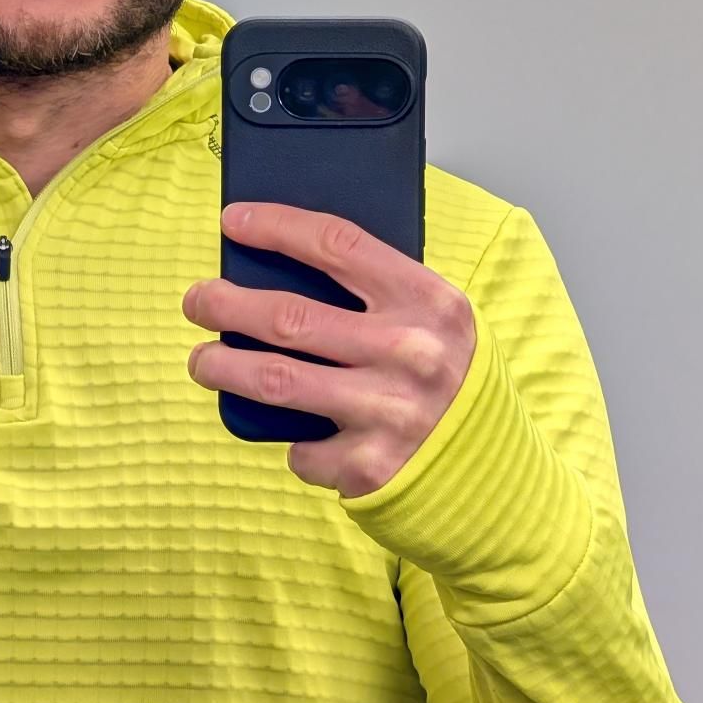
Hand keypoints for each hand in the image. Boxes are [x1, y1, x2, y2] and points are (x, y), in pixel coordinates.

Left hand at [182, 203, 476, 497]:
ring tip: (201, 360)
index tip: (232, 221)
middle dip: (225, 304)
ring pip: (275, 380)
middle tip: (197, 300)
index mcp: (429, 301)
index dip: (275, 227)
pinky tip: (296, 435)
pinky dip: (291, 442)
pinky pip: (301, 448)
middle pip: (288, 316)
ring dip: (222, 367)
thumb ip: (382, 297)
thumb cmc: (457, 387)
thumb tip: (286, 266)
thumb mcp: (440, 325)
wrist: (505, 481)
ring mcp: (388, 412)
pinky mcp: (370, 467)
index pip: (336, 244)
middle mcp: (409, 353)